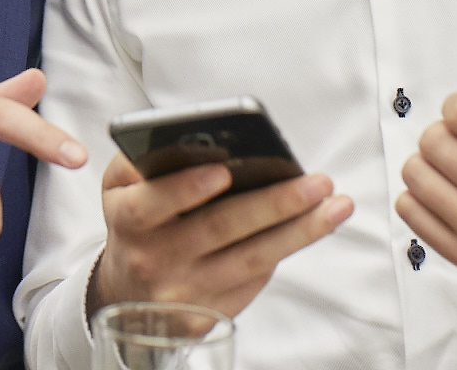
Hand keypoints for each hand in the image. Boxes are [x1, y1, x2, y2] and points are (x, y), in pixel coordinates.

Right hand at [90, 155, 351, 317]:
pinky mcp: (209, 317)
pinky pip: (254, 280)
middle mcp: (153, 260)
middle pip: (219, 229)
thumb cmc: (135, 222)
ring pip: (250, 259)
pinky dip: (285, 250)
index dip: (187, 188)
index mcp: (128, 220)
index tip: (223, 171)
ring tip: (336, 205)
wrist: (127, 294)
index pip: (154, 204)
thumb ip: (141, 160)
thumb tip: (190, 139)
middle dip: (273, 203)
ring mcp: (183, 294)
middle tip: (316, 182)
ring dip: (299, 231)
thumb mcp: (119, 187)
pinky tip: (313, 227)